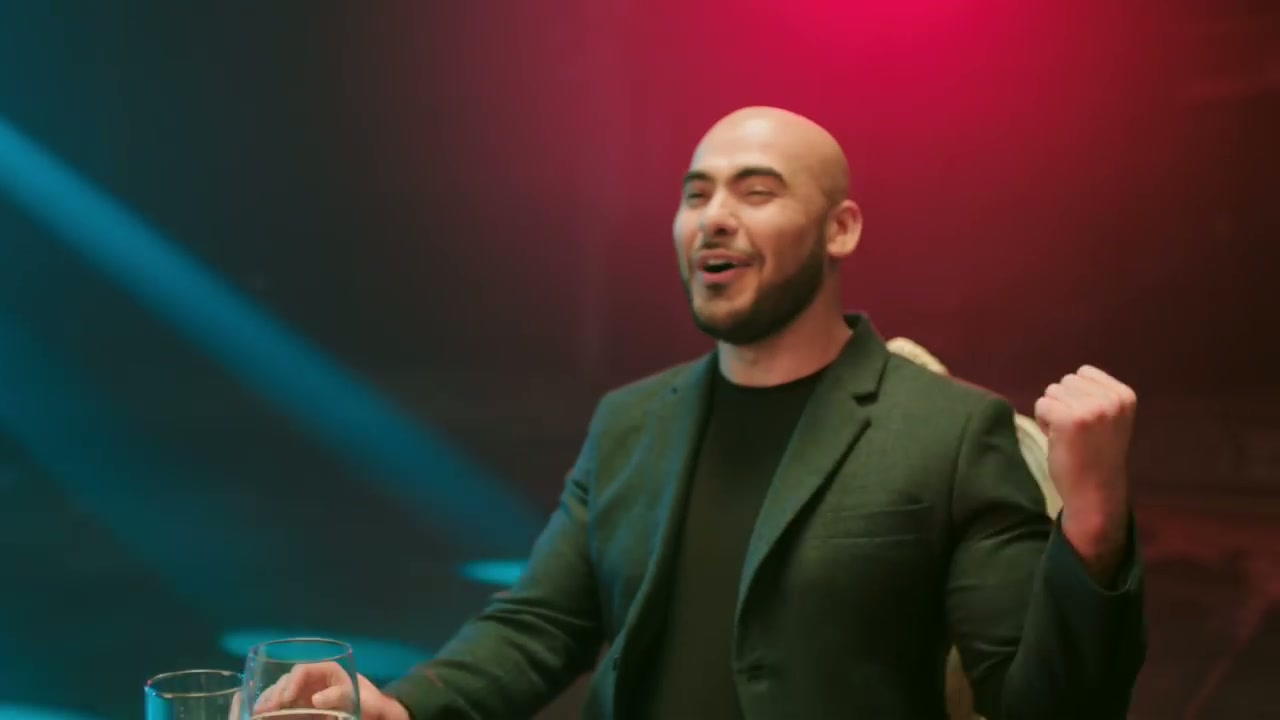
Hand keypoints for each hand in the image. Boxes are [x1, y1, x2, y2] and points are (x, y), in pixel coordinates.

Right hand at [253, 661, 409, 719]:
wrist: (376, 716)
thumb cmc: (372, 704)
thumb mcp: (363, 698)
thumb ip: (341, 696)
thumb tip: (316, 699)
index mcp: (328, 671)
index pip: (303, 670)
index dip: (292, 682)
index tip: (286, 699)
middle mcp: (313, 680)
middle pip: (287, 681)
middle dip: (275, 693)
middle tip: (265, 709)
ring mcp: (306, 695)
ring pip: (281, 694)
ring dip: (269, 702)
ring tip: (259, 714)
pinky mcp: (302, 710)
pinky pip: (284, 708)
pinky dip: (273, 712)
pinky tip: (263, 717)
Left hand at [1034, 365, 1135, 558]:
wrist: (1095, 493)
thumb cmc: (1097, 456)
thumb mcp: (1110, 418)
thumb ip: (1098, 396)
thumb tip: (1073, 376)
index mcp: (1125, 395)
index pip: (1084, 372)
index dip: (1078, 396)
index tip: (1088, 422)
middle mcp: (1111, 399)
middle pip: (1066, 381)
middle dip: (1064, 403)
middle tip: (1076, 433)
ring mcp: (1091, 408)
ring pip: (1051, 391)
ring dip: (1053, 412)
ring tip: (1068, 436)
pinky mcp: (1068, 419)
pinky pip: (1041, 405)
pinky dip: (1043, 422)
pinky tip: (1058, 440)